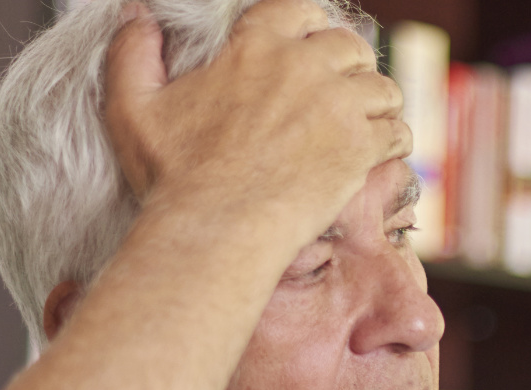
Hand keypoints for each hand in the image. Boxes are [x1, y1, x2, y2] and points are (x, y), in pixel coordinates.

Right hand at [103, 0, 409, 246]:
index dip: (312, 27)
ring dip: (378, 103)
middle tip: (342, 93)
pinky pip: (398, 131)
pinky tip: (382, 151)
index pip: (301, 10)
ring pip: (382, 87)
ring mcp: (338, 105)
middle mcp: (304, 65)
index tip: (312, 49)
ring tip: (368, 123)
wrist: (218, 226)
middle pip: (350, 46)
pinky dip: (394, 140)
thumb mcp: (133, 105)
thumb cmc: (174, 173)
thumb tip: (136, 14)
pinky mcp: (361, 148)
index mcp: (255, 45)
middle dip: (350, 65)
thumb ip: (134, 52)